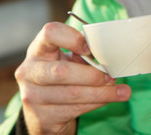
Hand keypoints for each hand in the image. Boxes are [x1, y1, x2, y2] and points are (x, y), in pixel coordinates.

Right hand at [15, 22, 130, 134]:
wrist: (42, 111)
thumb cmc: (60, 76)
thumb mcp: (68, 60)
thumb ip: (83, 54)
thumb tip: (110, 56)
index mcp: (38, 49)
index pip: (50, 33)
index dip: (72, 39)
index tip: (90, 48)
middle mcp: (29, 71)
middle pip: (62, 71)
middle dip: (91, 75)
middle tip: (111, 76)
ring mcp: (32, 96)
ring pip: (72, 94)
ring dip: (102, 92)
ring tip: (121, 91)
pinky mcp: (41, 117)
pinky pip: (74, 109)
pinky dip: (97, 103)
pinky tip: (110, 98)